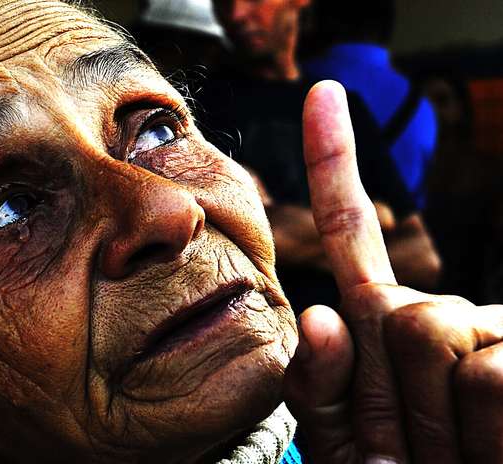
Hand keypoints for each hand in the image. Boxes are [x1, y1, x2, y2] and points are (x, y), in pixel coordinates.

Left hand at [283, 81, 502, 463]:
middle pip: (396, 310)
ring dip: (437, 415)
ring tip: (455, 450)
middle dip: (396, 389)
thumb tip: (323, 313)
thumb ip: (320, 382)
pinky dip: (486, 427)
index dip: (333, 163)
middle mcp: (434, 312)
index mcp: (377, 322)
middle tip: (416, 444)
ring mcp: (488, 330)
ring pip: (439, 333)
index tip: (323, 95)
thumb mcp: (341, 439)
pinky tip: (491, 444)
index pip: (351, 232)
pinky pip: (492, 370)